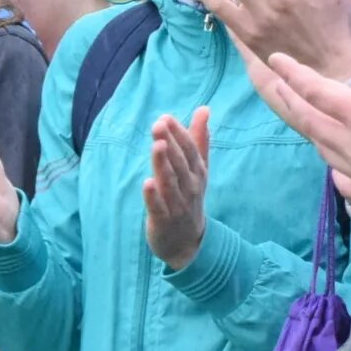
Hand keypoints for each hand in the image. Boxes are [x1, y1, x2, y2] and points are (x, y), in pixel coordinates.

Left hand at [143, 109, 211, 269]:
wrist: (188, 241)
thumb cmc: (190, 197)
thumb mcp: (198, 169)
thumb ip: (199, 139)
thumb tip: (204, 109)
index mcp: (198, 173)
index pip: (190, 150)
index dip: (179, 134)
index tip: (166, 118)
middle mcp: (190, 187)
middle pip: (180, 163)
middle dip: (170, 144)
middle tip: (158, 125)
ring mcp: (178, 205)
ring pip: (170, 182)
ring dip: (163, 164)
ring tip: (156, 145)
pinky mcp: (163, 220)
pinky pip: (159, 207)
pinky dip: (153, 196)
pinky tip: (146, 183)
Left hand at [259, 42, 350, 217]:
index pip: (316, 91)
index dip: (293, 73)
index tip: (276, 59)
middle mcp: (350, 146)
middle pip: (309, 119)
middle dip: (290, 98)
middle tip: (278, 83)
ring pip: (321, 147)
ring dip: (309, 126)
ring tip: (305, 113)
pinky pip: (340, 177)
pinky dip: (333, 163)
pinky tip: (336, 160)